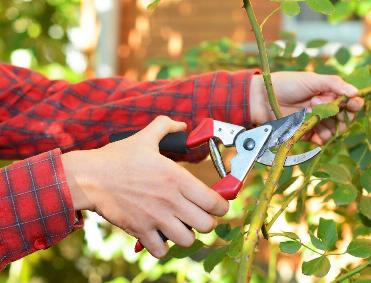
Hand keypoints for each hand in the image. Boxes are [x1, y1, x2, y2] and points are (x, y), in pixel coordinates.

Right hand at [61, 116, 228, 257]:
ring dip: (186, 235)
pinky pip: (161, 251)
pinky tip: (160, 235)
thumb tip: (181, 124)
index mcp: (177, 178)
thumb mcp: (145, 137)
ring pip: (187, 240)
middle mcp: (171, 201)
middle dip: (207, 222)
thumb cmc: (118, 158)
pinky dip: (163, 247)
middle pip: (206, 225)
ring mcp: (156, 218)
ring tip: (181, 226)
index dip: (221, 206)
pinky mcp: (140, 231)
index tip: (217, 205)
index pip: (214, 202)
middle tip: (199, 216)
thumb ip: (166, 126)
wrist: (89, 177)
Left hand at [249, 72, 363, 143]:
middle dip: (340, 114)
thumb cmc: (286, 84)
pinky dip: (321, 138)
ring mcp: (315, 121)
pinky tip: (316, 133)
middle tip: (324, 106)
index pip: (349, 102)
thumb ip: (334, 84)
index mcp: (328, 93)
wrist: (262, 98)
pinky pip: (320, 139)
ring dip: (329, 125)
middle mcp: (324, 108)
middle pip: (344, 118)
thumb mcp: (312, 79)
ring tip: (312, 113)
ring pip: (333, 130)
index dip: (354, 104)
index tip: (354, 103)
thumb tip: (356, 92)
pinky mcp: (306, 133)